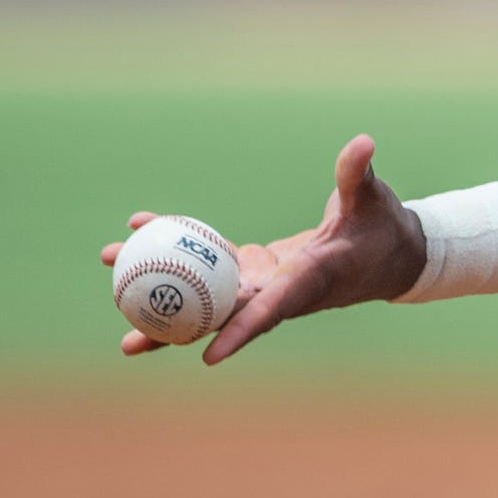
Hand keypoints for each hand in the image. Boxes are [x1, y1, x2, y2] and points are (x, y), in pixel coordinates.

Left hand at [100, 134, 427, 364]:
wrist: (388, 253)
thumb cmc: (383, 228)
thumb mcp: (373, 201)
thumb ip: (358, 176)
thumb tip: (364, 142)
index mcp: (307, 283)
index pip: (271, 313)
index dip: (239, 334)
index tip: (206, 355)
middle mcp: (277, 293)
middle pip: (219, 319)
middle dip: (173, 329)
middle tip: (126, 337)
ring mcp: (262, 285)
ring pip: (204, 297)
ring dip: (158, 290)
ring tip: (110, 269)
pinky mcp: (254, 270)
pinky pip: (209, 267)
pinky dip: (178, 253)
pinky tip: (142, 231)